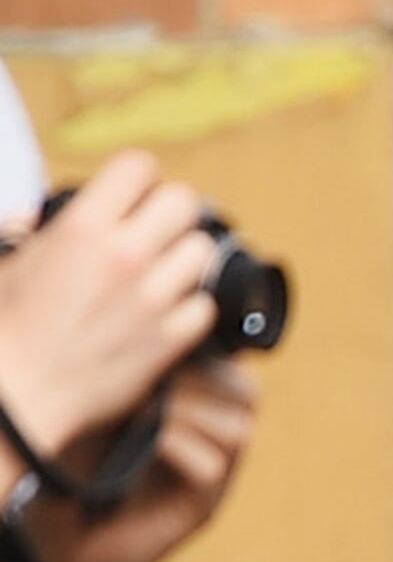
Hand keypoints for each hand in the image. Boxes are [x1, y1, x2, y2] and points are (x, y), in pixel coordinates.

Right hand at [0, 158, 219, 482]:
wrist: (19, 395)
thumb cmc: (7, 328)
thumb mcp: (9, 258)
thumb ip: (31, 226)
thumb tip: (38, 216)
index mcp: (83, 226)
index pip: (139, 165)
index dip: (137, 178)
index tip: (132, 196)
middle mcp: (125, 256)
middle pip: (184, 203)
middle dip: (170, 213)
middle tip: (155, 231)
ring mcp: (152, 300)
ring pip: (201, 252)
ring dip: (184, 258)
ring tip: (162, 273)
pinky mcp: (169, 342)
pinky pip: (205, 307)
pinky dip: (191, 307)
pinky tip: (167, 312)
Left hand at [28, 359, 258, 561]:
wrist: (62, 527)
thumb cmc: (74, 456)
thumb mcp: (102, 398)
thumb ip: (132, 367)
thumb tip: (147, 319)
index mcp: (196, 403)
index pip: (232, 363)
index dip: (208, 346)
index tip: (166, 340)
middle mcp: (212, 438)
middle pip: (246, 393)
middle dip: (205, 376)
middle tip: (161, 376)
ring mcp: (212, 476)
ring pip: (237, 429)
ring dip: (193, 410)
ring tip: (148, 409)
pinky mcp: (199, 509)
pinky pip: (212, 469)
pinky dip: (180, 445)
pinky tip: (147, 441)